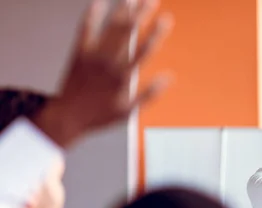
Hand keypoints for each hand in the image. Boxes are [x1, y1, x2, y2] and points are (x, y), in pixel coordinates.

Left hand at [32, 0, 172, 147]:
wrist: (67, 116)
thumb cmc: (100, 116)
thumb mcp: (129, 112)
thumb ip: (149, 95)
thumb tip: (168, 78)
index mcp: (122, 77)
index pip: (143, 50)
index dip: (156, 33)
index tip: (166, 20)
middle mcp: (108, 62)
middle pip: (128, 32)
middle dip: (141, 14)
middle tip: (152, 0)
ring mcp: (92, 55)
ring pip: (110, 28)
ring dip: (123, 11)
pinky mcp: (79, 52)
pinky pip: (85, 29)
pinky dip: (92, 15)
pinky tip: (98, 2)